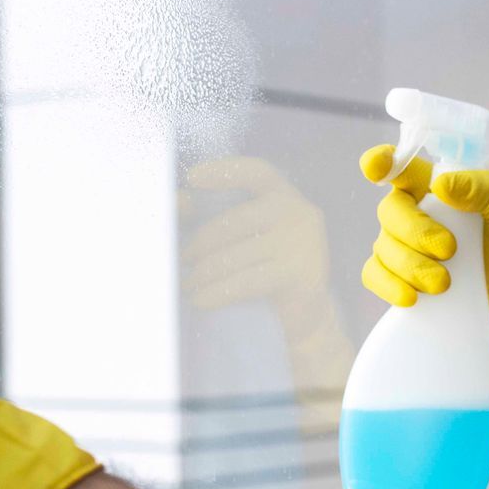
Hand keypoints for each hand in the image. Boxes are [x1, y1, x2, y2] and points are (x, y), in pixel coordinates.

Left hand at [181, 157, 353, 428]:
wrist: (307, 316)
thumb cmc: (269, 270)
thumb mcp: (255, 236)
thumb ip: (228, 218)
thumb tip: (181, 203)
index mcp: (286, 196)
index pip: (256, 172)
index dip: (224, 172)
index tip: (191, 178)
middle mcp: (299, 214)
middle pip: (234, 221)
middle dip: (200, 243)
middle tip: (181, 260)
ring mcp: (303, 245)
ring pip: (235, 257)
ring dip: (203, 274)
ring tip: (187, 285)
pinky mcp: (301, 277)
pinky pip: (246, 282)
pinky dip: (217, 293)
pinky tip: (201, 300)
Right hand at [357, 144, 488, 445]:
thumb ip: (485, 191)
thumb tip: (442, 184)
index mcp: (438, 188)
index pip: (401, 165)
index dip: (381, 162)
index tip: (375, 169)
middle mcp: (414, 213)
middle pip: (391, 209)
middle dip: (416, 232)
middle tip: (450, 251)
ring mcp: (400, 247)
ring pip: (383, 246)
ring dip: (412, 265)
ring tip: (445, 284)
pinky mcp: (394, 279)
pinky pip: (374, 275)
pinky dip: (390, 285)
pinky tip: (413, 298)